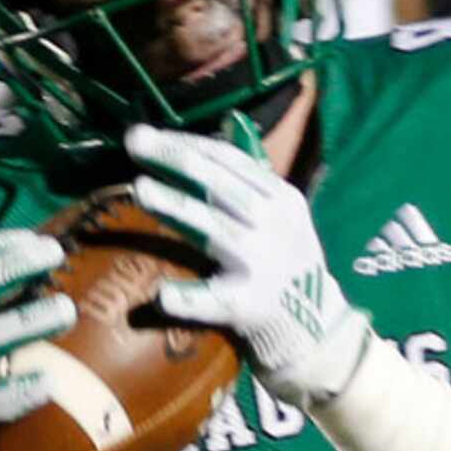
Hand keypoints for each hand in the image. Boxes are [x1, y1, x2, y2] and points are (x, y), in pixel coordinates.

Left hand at [125, 124, 370, 404]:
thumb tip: (225, 124)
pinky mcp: (248, 306)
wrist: (315, 325)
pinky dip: (189, 298)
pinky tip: (161, 295)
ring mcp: (262, 265)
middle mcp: (274, 225)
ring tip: (139, 189)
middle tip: (135, 142)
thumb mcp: (283, 212)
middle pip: (219, 184)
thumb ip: (251, 177)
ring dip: (177, 207)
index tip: (149, 136)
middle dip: (176, 159)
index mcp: (281, 198)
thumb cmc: (286, 261)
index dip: (188, 143)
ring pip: (214, 228)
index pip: (230, 160)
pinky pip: (214, 301)